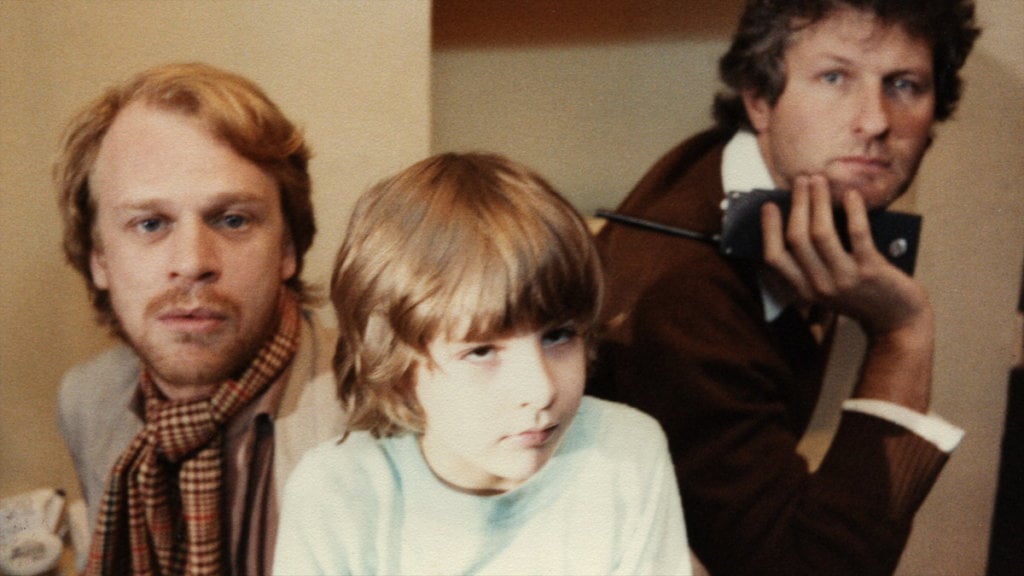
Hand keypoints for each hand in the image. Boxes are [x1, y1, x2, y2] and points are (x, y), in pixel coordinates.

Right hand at [761, 174, 933, 410]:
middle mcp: (819, 286)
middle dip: (797, 204)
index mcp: (804, 290)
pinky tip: (852, 195)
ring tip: (820, 181)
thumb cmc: (862, 297)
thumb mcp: (828, 288)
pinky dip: (853, 211)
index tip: (769, 206)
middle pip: (797, 238)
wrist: (897, 321)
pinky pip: (857, 234)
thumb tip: (802, 220)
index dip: (769, 229)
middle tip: (802, 180)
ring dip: (818, 201)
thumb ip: (812, 264)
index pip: (775, 257)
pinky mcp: (870, 270)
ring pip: (821, 233)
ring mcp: (844, 279)